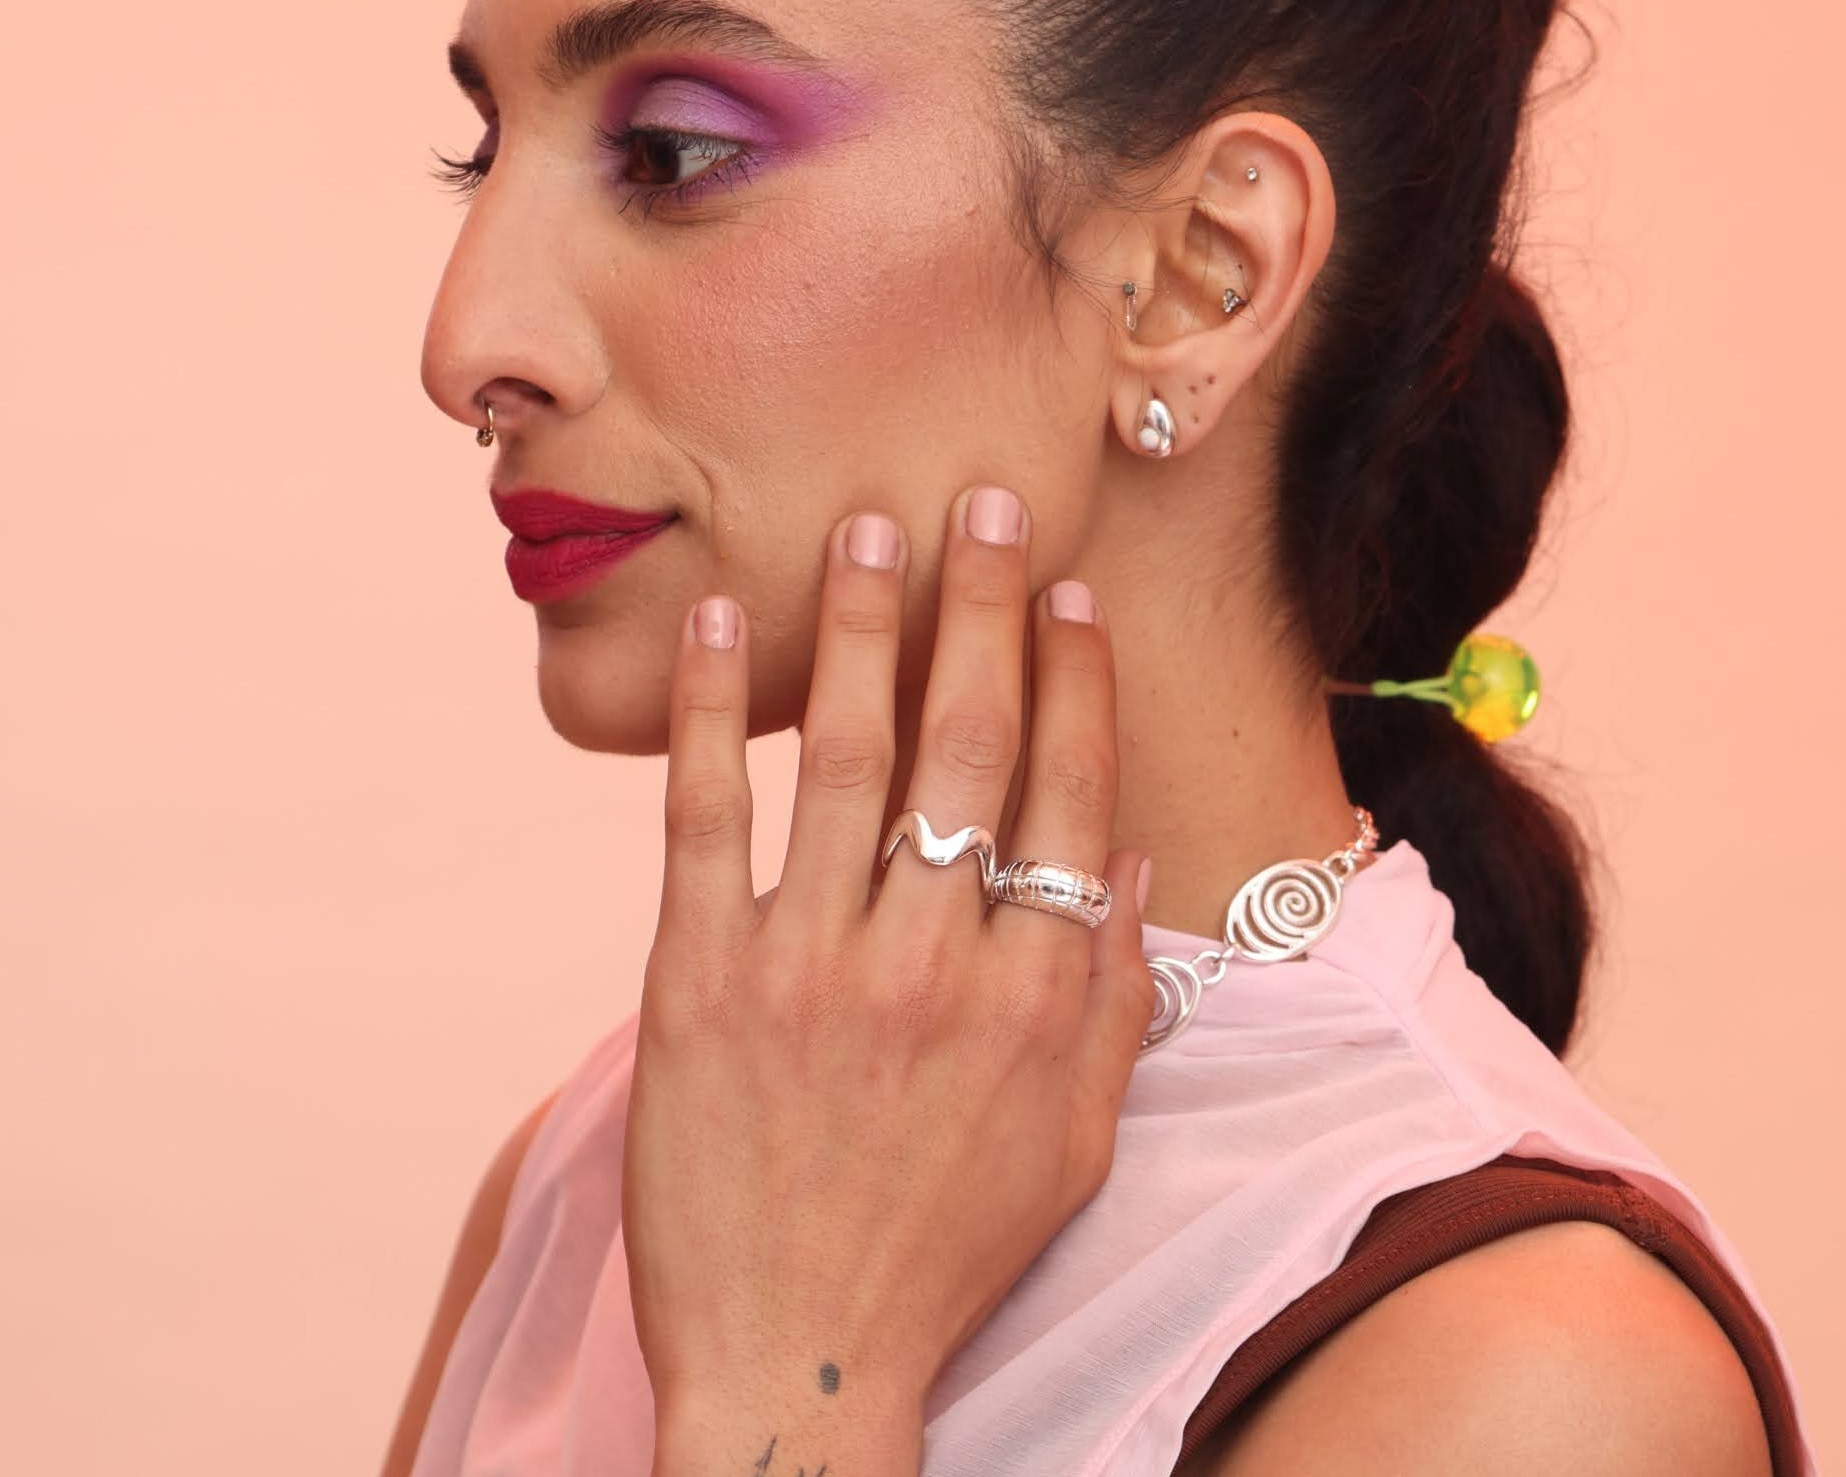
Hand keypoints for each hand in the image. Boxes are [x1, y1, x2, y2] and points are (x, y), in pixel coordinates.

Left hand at [624, 485, 1154, 1475]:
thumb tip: (1119, 856)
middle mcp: (935, 961)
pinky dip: (719, 712)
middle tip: (984, 503)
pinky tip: (728, 622)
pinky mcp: (700, 980)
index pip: (1067, 790)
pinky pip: (708, 818)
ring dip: (863, 628)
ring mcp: (812, 964)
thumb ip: (1110, 999)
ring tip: (868, 529)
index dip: (1073, 677)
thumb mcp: (1074, 1142)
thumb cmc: (944, 1253)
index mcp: (1036, 996)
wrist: (796, 1370)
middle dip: (983, 606)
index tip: (1070, 592)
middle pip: (970, 744)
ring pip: (849, 756)